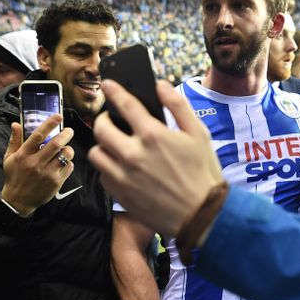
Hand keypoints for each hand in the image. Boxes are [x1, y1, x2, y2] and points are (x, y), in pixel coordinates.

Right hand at [0, 114, 74, 215]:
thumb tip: (16, 124)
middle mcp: (36, 164)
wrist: (18, 201)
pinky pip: (69, 167)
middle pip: (56, 144)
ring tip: (66, 148)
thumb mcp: (9, 158)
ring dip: (68, 149)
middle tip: (69, 131)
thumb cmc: (14, 177)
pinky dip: (69, 162)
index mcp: (23, 155)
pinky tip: (63, 162)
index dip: (49, 124)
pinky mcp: (56, 182)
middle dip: (66, 134)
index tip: (58, 116)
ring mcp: (47, 174)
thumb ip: (14, 140)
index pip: (37, 136)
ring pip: (65, 155)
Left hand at [89, 81, 223, 236]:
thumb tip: (161, 85)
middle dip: (104, 119)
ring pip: (96, 153)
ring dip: (103, 145)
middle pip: (101, 128)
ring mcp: (123, 176)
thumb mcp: (199, 134)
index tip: (107, 84)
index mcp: (152, 135)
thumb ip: (178, 106)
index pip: (124, 104)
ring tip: (114, 146)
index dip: (113, 91)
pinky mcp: (120, 195)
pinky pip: (103, 175)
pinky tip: (121, 167)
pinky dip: (108, 168)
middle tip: (111, 120)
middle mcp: (133, 154)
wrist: (201, 215)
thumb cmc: (202, 173)